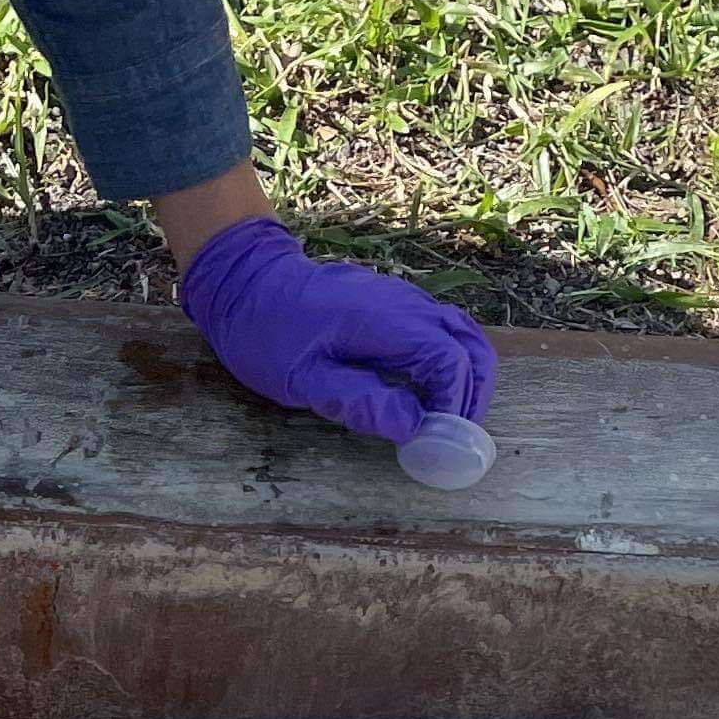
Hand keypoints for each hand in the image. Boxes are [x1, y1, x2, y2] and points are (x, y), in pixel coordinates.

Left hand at [178, 217, 497, 446]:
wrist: (245, 280)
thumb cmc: (265, 331)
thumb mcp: (299, 378)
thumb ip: (358, 401)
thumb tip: (413, 425)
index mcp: (383, 319)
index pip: (447, 359)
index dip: (453, 402)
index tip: (437, 438)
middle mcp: (403, 303)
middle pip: (469, 344)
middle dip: (472, 393)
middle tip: (456, 437)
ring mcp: (402, 299)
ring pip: (461, 334)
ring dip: (467, 377)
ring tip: (450, 420)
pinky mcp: (395, 305)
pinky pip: (441, 330)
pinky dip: (451, 362)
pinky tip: (431, 394)